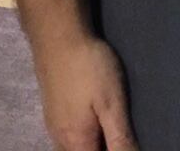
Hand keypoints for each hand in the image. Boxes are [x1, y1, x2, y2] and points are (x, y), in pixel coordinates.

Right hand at [33, 34, 138, 150]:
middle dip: (102, 149)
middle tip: (122, 136)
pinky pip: (67, 136)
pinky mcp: (53, 112)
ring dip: (91, 144)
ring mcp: (54, 125)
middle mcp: (61, 139)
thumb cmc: (90, 69)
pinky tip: (94, 123)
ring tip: (111, 131)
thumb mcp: (112, 103)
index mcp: (77, 142)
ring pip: (73, 147)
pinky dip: (82, 137)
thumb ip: (119, 137)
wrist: (58, 39)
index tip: (126, 143)